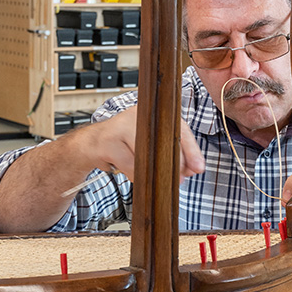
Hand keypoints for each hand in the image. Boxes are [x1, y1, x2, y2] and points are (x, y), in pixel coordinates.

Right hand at [76, 106, 204, 183]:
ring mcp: (121, 127)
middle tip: (180, 179)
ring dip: (153, 173)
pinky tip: (135, 175)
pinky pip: (130, 165)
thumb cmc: (125, 143)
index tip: (199, 168)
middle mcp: (138, 115)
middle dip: (176, 165)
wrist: (91, 143)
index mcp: (152, 113)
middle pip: (165, 143)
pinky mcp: (108, 143)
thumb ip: (170, 152)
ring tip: (153, 177)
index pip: (179, 129)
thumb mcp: (149, 143)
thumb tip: (191, 169)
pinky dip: (135, 175)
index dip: (191, 150)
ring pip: (147, 157)